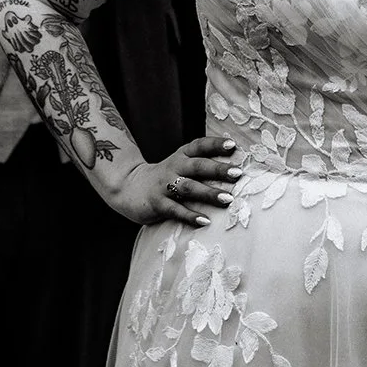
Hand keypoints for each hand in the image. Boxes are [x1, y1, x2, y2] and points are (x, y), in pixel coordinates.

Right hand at [113, 136, 242, 226]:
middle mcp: (174, 168)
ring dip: (209, 193)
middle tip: (237, 173)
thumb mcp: (179, 164)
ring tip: (228, 199)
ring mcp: (164, 186)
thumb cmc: (165, 177)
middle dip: (218, 169)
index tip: (233, 146)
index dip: (215, 144)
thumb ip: (200, 163)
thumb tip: (234, 167)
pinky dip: (190, 216)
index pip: (199, 146)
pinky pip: (176, 210)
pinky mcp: (157, 204)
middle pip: (198, 166)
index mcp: (181, 156)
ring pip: (189, 188)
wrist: (128, 187)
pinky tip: (205, 221)